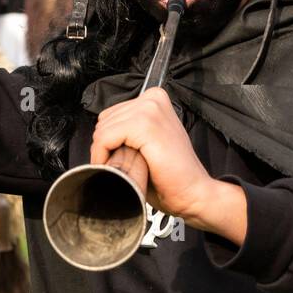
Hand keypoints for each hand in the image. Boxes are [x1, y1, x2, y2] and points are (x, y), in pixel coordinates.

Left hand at [89, 88, 247, 244]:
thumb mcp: (146, 144)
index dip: (109, 141)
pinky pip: (105, 138)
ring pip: (102, 130)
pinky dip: (103, 156)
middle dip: (106, 147)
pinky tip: (120, 169)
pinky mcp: (145, 125)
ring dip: (105, 154)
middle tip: (124, 166)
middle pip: (104, 121)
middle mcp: (153, 98)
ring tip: (126, 169)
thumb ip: (127, 132)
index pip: (111, 115)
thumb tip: (99, 134)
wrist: (193, 193)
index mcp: (154, 99)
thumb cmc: (171, 176)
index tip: (118, 158)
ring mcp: (150, 109)